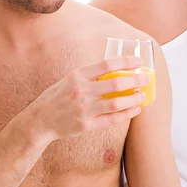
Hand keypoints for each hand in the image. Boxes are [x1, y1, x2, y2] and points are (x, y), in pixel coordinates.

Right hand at [31, 56, 148, 139]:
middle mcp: (81, 91)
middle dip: (135, 80)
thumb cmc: (57, 97)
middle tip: (146, 79)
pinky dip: (126, 114)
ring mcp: (84, 109)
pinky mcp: (86, 125)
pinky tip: (135, 110)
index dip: (126, 62)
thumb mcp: (70, 79)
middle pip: (116, 84)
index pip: (107, 64)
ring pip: (117, 103)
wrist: (40, 120)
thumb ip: (90, 75)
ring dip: (133, 99)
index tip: (139, 61)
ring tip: (142, 95)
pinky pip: (112, 119)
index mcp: (78, 76)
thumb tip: (116, 69)